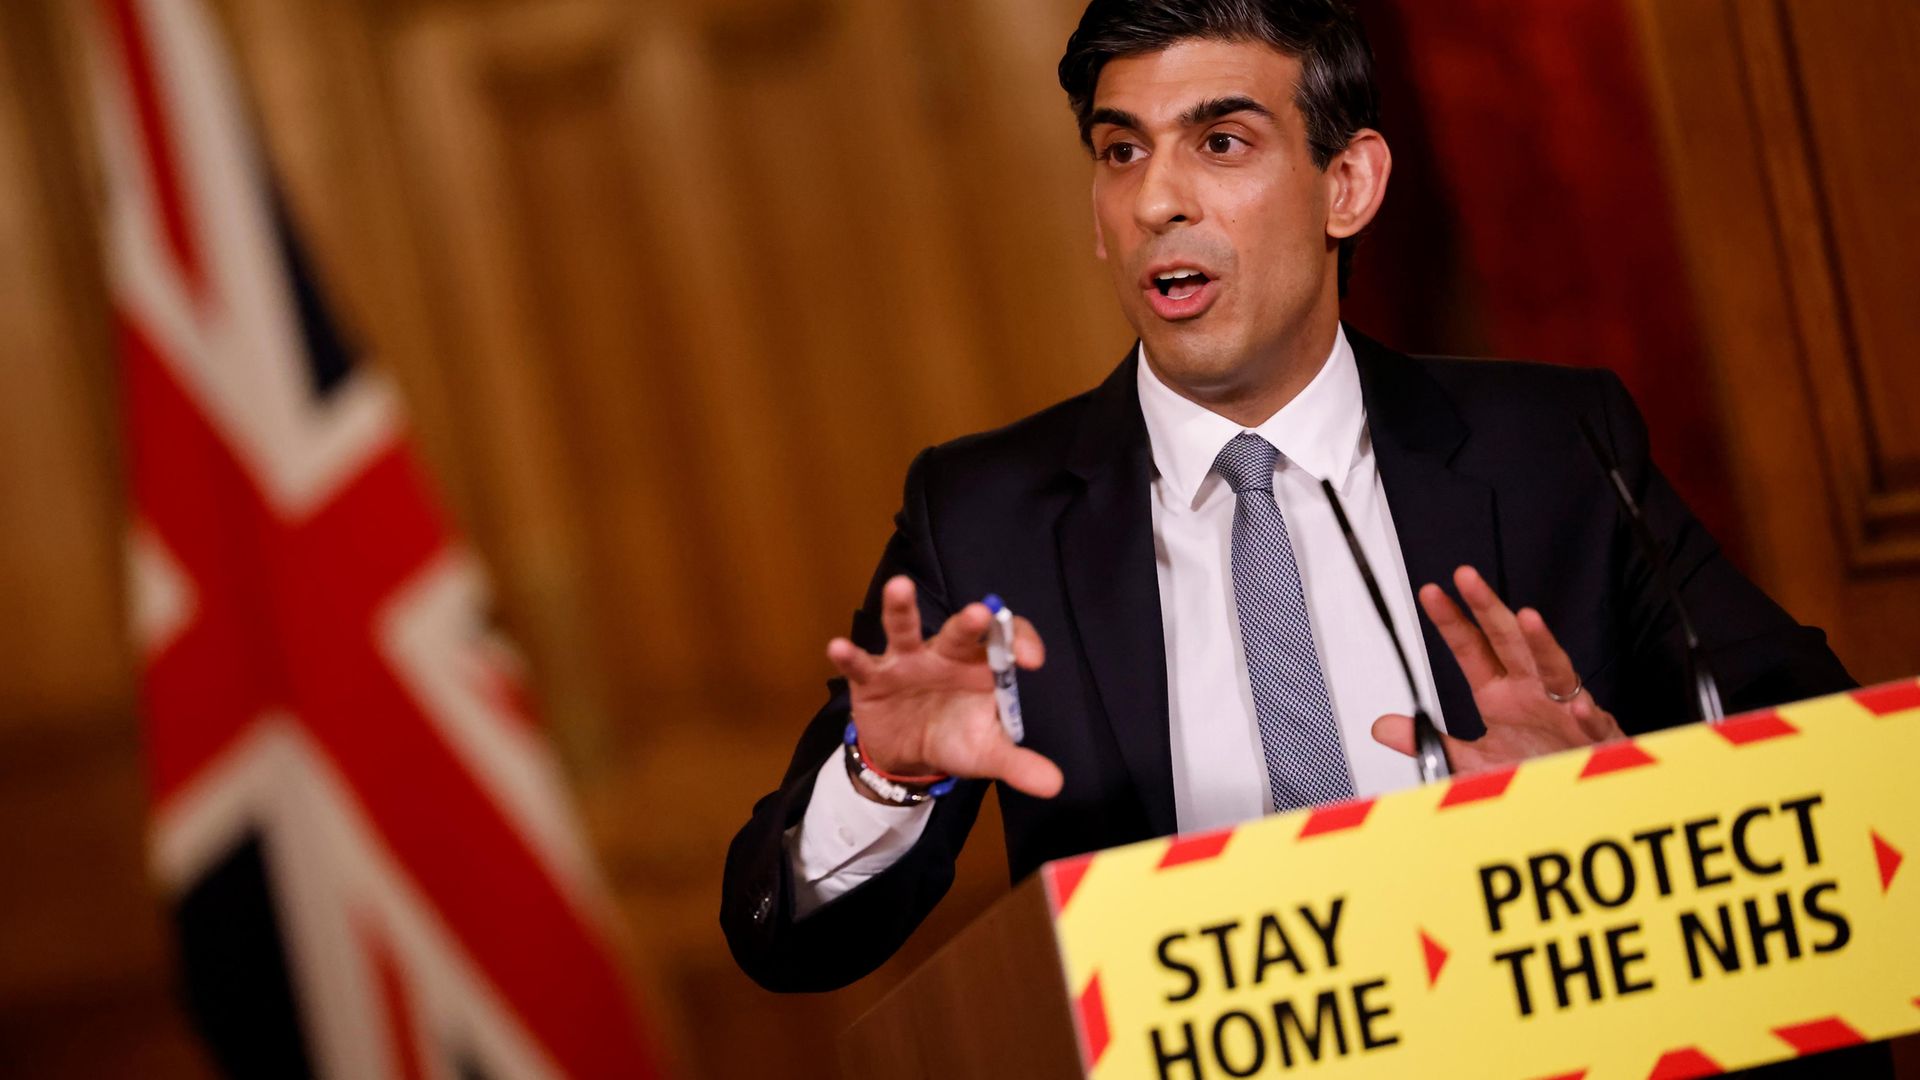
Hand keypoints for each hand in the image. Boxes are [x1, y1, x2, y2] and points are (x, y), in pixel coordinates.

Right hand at [826, 576, 1062, 798]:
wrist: (907, 757)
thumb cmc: (954, 738)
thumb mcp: (986, 754)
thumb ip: (1018, 763)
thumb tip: (1055, 786)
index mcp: (980, 666)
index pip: (1005, 639)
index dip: (1019, 641)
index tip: (1032, 661)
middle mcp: (945, 654)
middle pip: (959, 632)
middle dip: (967, 623)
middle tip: (978, 613)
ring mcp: (906, 661)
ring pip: (904, 629)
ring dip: (900, 608)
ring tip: (898, 587)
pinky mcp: (873, 678)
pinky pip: (861, 663)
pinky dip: (849, 655)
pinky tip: (838, 646)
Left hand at [1372, 565, 1621, 772]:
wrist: (1575, 790)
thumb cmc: (1532, 762)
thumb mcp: (1471, 759)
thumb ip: (1429, 741)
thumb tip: (1382, 727)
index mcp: (1500, 694)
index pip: (1470, 649)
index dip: (1450, 621)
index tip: (1430, 592)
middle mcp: (1531, 691)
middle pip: (1508, 642)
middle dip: (1488, 609)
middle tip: (1467, 577)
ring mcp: (1564, 710)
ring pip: (1555, 670)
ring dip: (1542, 645)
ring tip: (1528, 619)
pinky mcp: (1594, 737)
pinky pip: (1592, 723)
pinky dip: (1585, 714)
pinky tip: (1577, 706)